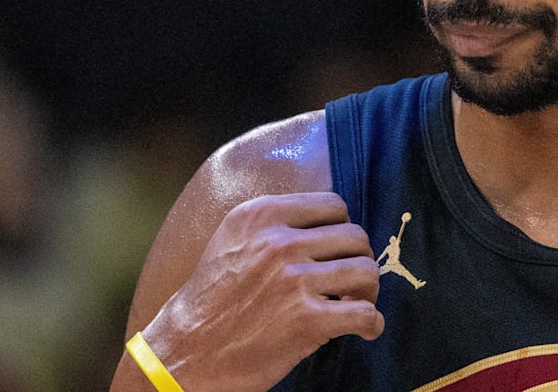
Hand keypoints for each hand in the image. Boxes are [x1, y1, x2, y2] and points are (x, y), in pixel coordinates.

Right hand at [140, 192, 383, 391]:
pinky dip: (372, 324)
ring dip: (368, 290)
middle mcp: (279, 242)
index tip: (337, 249)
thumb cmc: (210, 299)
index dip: (342, 228)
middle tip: (350, 280)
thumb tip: (326, 224)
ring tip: (357, 302)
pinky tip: (364, 329)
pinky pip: (365, 313)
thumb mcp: (232, 240)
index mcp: (261, 216)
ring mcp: (294, 281)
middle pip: (355, 236)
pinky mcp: (307, 322)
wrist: (185, 351)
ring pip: (366, 271)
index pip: (332, 205)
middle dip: (358, 259)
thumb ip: (274, 225)